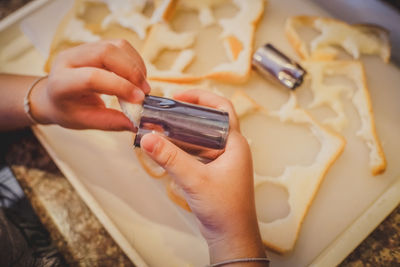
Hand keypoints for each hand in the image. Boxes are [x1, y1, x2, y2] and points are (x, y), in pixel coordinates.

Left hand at [30, 39, 149, 130]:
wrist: (53, 95)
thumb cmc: (67, 110)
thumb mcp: (84, 122)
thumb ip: (110, 122)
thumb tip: (136, 124)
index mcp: (61, 82)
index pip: (93, 77)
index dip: (120, 86)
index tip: (139, 99)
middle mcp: (69, 59)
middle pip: (106, 53)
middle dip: (132, 71)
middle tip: (144, 92)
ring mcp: (83, 48)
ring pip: (117, 46)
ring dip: (136, 66)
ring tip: (141, 86)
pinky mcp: (96, 45)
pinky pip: (121, 46)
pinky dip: (135, 61)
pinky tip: (136, 78)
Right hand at [140, 90, 265, 263]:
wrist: (231, 235)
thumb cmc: (224, 208)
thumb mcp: (195, 179)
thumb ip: (170, 158)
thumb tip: (148, 138)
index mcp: (235, 143)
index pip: (221, 108)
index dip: (201, 97)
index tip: (178, 96)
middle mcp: (230, 148)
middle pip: (209, 120)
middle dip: (187, 113)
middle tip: (165, 111)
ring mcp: (222, 160)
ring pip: (201, 136)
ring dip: (183, 131)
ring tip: (162, 128)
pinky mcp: (214, 171)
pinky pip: (197, 151)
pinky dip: (183, 147)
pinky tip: (167, 150)